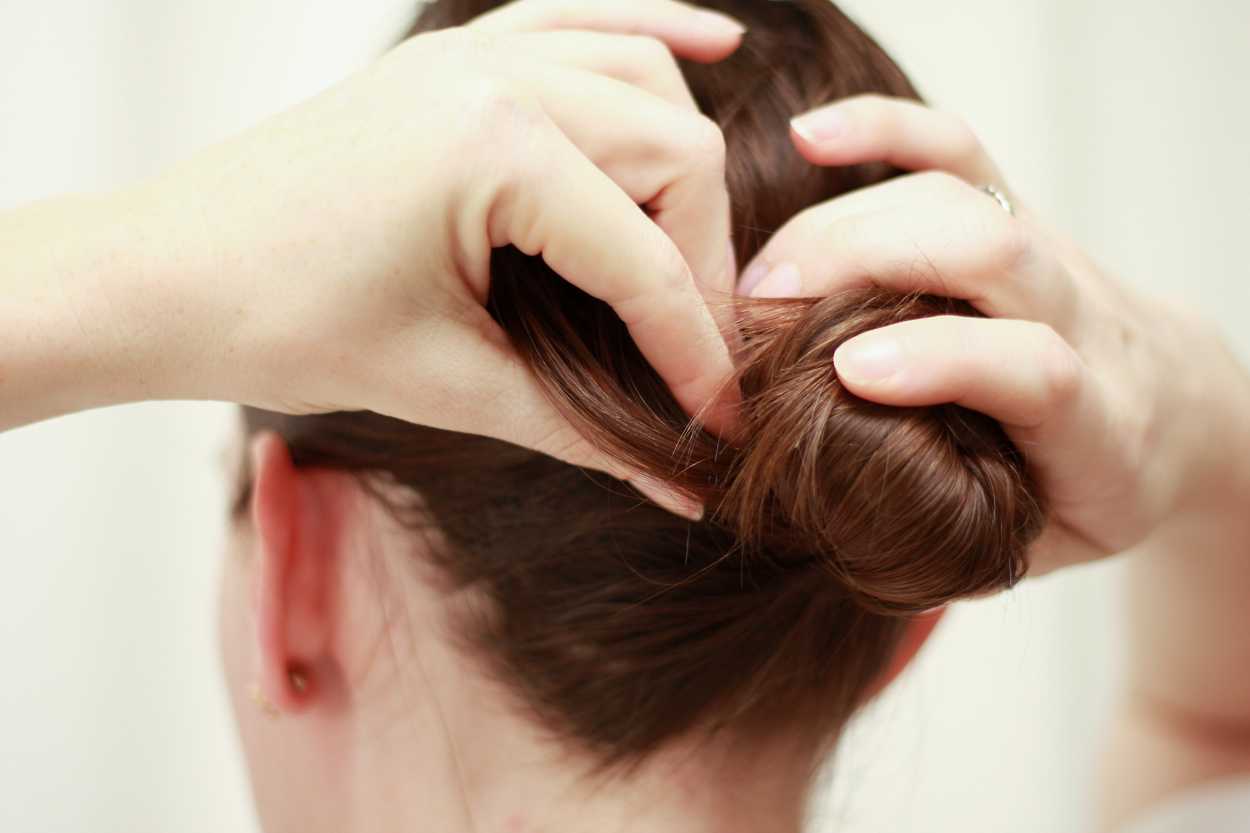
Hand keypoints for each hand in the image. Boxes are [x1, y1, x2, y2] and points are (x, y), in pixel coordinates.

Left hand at [111, 0, 743, 510]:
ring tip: (685, 257)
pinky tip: (714, 46)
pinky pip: (581, 19)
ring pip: (647, 77)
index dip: (695, 354)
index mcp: (495, 148)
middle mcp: (500, 74)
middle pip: (680, 152)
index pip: (646, 263)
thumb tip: (677, 485)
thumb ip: (581, 428)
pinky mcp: (456, 56)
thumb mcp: (446, 385)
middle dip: (703, 262)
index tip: (718, 422)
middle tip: (689, 353)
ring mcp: (475, 51)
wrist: (166, 276)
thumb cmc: (279, 325)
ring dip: (683, 165)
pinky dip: (653, 35)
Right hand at [740, 95, 1249, 573]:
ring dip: (846, 221)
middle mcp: (1082, 319)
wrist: (1174, 413)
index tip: (846, 373)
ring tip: (762, 276)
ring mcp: (1049, 255)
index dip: (941, 361)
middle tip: (762, 309)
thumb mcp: (1033, 542)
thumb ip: (948, 532)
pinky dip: (885, 131)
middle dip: (865, 260)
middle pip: (989, 249)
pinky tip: (812, 137)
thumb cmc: (1090, 489)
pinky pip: (957, 150)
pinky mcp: (1019, 213)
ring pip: (958, 195)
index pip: (1033, 367)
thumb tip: (825, 514)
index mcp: (1099, 420)